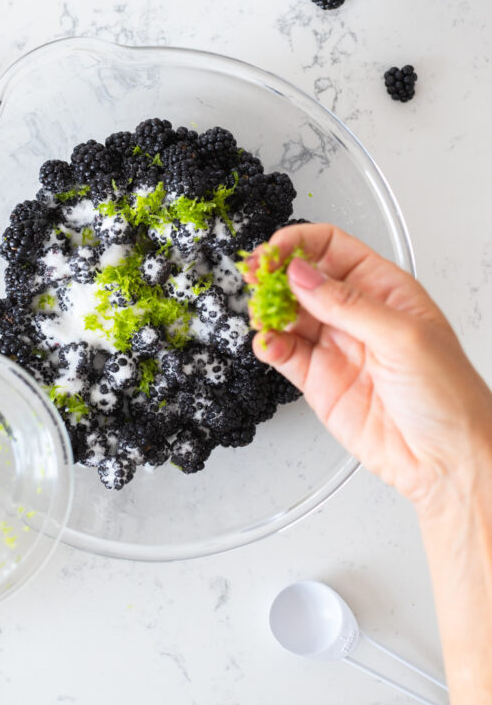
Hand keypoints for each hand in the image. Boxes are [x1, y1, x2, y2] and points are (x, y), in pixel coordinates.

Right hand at [244, 223, 491, 511]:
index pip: (332, 247)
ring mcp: (335, 346)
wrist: (446, 460)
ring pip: (287, 314)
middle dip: (274, 273)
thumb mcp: (404, 336)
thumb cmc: (448, 395)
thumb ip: (347, 303)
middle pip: (302, 277)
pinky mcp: (318, 380)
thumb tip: (302, 273)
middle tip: (256, 278)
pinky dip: (268, 345)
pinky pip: (283, 353)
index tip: (275, 251)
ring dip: (267, 310)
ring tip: (262, 316)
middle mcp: (356, 313)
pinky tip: (268, 344)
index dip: (300, 243)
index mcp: (383, 288)